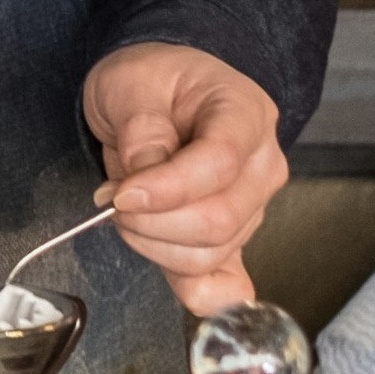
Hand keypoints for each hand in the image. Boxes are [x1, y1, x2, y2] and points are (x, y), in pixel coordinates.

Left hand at [83, 43, 288, 314]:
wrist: (161, 90)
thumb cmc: (153, 80)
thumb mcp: (132, 83)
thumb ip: (141, 127)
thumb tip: (143, 181)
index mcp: (245, 115)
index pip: (217, 167)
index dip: (165, 190)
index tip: (122, 194)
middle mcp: (261, 165)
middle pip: (217, 221)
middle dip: (152, 223)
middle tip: (113, 199)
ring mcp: (252, 205)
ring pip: (210, 253)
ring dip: (155, 245)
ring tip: (128, 209)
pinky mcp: (232, 235)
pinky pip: (227, 277)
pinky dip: (205, 293)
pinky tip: (187, 292)